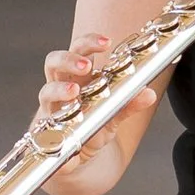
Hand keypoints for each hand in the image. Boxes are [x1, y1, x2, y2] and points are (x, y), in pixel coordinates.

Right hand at [36, 34, 161, 127]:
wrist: (79, 153)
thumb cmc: (93, 124)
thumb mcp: (114, 113)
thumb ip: (130, 103)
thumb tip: (149, 93)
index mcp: (79, 76)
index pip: (79, 49)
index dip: (89, 42)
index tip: (107, 41)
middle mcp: (61, 86)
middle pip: (54, 61)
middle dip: (69, 59)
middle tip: (87, 65)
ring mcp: (52, 107)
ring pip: (46, 90)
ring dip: (59, 89)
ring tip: (74, 91)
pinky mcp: (47, 129)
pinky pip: (45, 123)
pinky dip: (54, 124)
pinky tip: (65, 127)